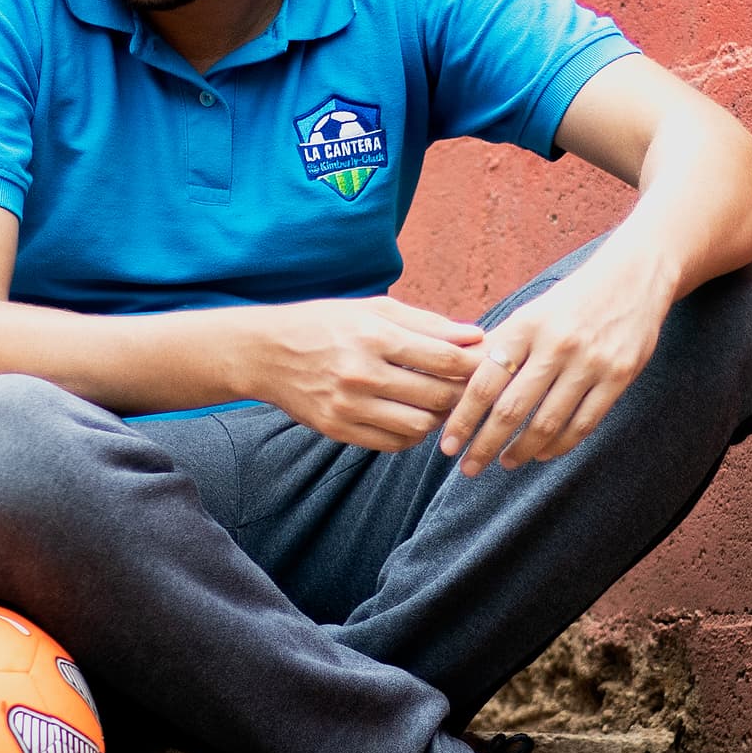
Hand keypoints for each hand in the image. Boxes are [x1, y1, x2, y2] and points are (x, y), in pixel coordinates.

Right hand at [239, 298, 483, 449]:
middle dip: (463, 392)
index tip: (486, 362)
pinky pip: (394, 443)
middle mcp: (362, 373)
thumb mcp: (373, 309)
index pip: (444, 357)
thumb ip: (427, 323)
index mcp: (374, 335)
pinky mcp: (339, 430)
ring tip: (440, 401)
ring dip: (440, 416)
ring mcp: (349, 406)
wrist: (266, 353)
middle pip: (438, 395)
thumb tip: (476, 336)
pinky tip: (413, 415)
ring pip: (421, 425)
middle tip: (470, 386)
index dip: (474, 363)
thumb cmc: (326, 323)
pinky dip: (413, 434)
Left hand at [439, 254, 671, 474]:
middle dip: (484, 445)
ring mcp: (591, 362)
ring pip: (547, 423)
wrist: (635, 277)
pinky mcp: (619, 376)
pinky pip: (583, 424)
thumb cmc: (571, 301)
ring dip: (522, 450)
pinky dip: (559, 445)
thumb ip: (497, 346)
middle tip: (468, 468)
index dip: (462, 418)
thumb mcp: (531, 312)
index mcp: (526, 325)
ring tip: (505, 462)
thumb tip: (453, 382)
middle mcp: (556, 344)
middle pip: (512, 409)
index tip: (447, 445)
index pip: (484, 382)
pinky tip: (542, 453)